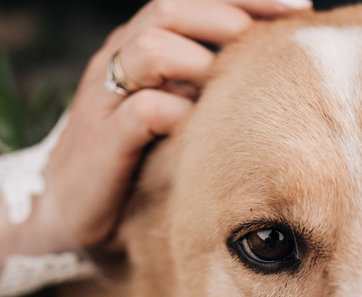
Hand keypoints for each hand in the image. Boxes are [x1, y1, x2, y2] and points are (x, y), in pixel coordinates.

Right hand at [41, 0, 310, 247]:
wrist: (62, 211)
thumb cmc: (131, 160)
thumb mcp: (167, 109)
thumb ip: (202, 82)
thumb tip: (273, 64)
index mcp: (136, 45)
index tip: (298, 6)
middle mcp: (117, 61)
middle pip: (168, 9)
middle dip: (227, 15)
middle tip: (273, 34)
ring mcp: (105, 99)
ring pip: (149, 48)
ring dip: (199, 59)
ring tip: (233, 81)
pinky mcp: (101, 143)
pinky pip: (141, 112)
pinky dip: (177, 111)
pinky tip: (202, 126)